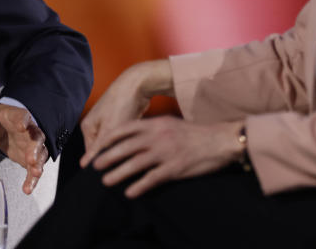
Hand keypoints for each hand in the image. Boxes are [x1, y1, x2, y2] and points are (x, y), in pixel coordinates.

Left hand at [0, 104, 48, 194]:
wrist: (1, 123)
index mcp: (12, 116)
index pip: (20, 115)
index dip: (22, 120)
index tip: (22, 125)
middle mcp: (26, 129)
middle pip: (35, 136)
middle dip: (35, 147)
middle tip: (31, 158)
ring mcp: (30, 144)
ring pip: (40, 152)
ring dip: (38, 162)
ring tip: (35, 172)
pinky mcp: (30, 158)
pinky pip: (34, 168)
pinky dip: (32, 178)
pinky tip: (27, 189)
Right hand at [80, 60, 171, 166]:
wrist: (138, 84)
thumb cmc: (120, 104)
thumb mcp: (109, 130)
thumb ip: (98, 149)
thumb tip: (85, 166)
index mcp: (87, 127)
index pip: (91, 154)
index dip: (101, 164)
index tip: (111, 173)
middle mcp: (96, 125)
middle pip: (103, 149)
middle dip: (113, 157)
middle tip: (123, 165)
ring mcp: (109, 122)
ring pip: (115, 144)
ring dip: (122, 149)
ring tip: (131, 157)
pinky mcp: (121, 121)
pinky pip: (124, 138)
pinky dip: (129, 142)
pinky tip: (137, 147)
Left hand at [91, 117, 242, 197]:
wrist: (220, 141)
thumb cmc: (194, 133)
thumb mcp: (170, 123)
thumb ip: (152, 127)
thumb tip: (134, 134)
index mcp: (155, 124)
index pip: (125, 129)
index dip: (109, 138)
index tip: (98, 146)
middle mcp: (158, 136)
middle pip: (126, 147)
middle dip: (108, 156)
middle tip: (95, 166)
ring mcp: (166, 152)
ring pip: (136, 163)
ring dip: (118, 173)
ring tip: (106, 181)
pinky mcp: (175, 168)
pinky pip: (152, 178)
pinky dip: (139, 186)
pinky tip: (129, 192)